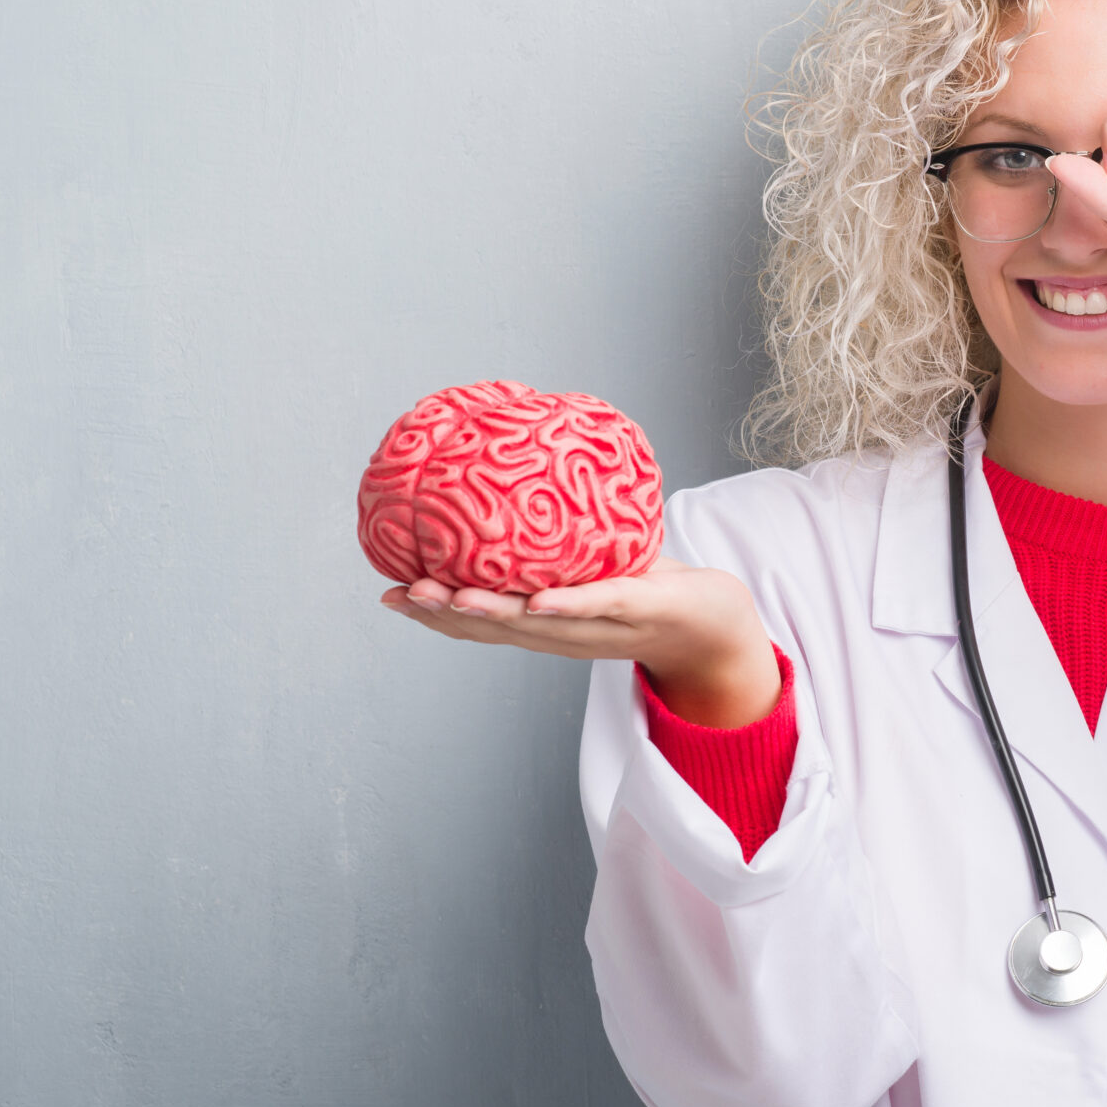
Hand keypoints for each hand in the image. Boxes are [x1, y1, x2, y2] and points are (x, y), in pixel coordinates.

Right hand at [378, 558, 782, 728]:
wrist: (717, 623)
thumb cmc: (652, 585)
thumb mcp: (595, 557)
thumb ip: (554, 532)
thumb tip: (517, 474)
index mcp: (547, 622)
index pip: (484, 621)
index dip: (436, 612)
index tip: (389, 593)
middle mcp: (565, 632)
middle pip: (496, 627)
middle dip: (444, 613)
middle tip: (400, 594)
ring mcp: (601, 626)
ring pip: (536, 623)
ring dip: (490, 612)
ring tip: (448, 597)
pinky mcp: (641, 610)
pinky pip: (599, 606)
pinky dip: (566, 606)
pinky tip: (537, 602)